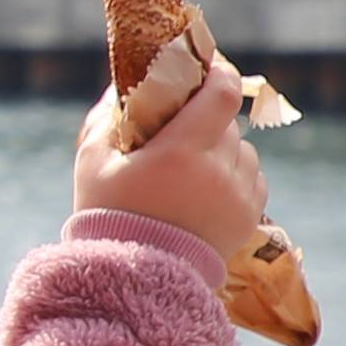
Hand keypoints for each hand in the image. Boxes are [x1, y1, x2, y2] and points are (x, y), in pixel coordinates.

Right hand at [76, 32, 267, 265]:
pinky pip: (253, 177)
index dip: (220, 73)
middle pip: (227, 122)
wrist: (138, 278)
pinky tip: (206, 187)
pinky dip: (235, 174)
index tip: (209, 67)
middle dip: (207, 119)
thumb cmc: (109, 215)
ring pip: (244, 149)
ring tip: (192, 166)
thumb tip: (118, 86)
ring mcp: (239, 194)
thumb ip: (106, 118)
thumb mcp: (92, 162)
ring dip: (223, 148)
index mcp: (181, 150)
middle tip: (182, 128)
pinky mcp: (251, 216)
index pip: (222, 94)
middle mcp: (218, 169)